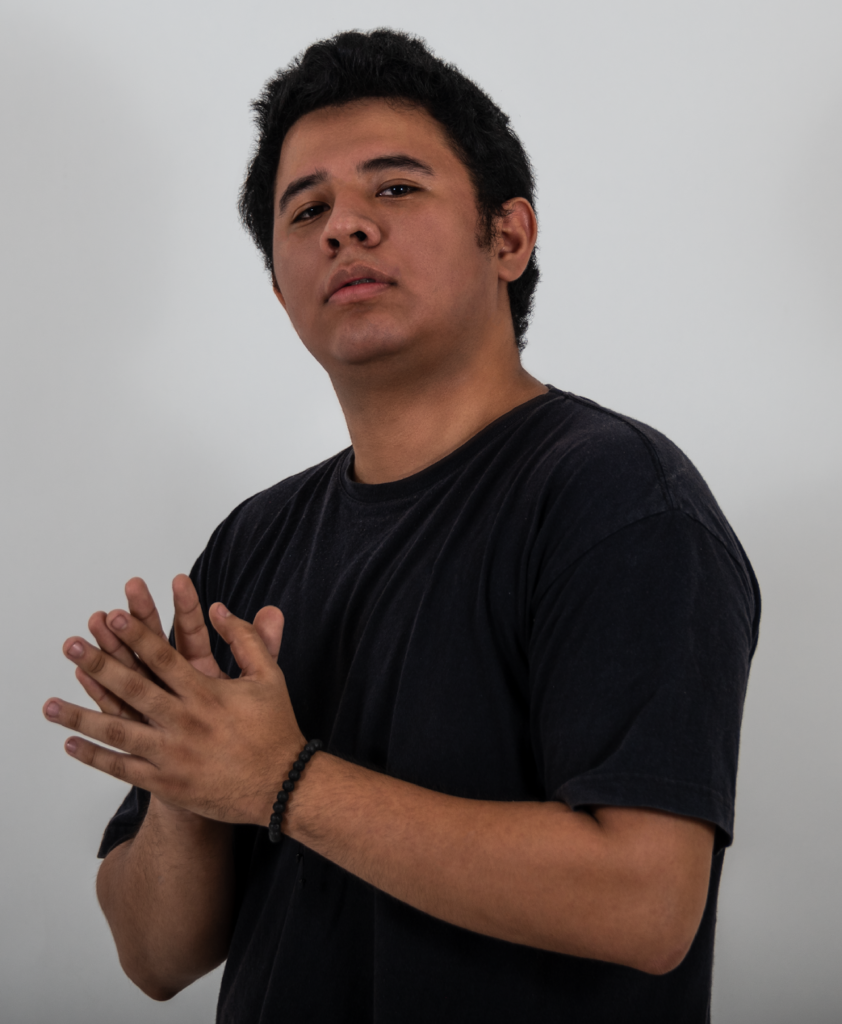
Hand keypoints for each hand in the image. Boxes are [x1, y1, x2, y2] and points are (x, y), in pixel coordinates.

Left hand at [44, 601, 304, 826]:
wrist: (283, 786)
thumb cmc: (275, 727)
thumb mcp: (269, 675)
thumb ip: (246, 638)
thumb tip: (219, 608)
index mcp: (207, 693)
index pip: (163, 657)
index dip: (135, 634)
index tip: (110, 615)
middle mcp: (185, 721)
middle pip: (133, 688)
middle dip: (98, 665)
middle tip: (71, 646)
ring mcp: (173, 754)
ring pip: (118, 731)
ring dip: (81, 715)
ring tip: (48, 705)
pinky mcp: (167, 782)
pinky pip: (122, 768)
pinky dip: (94, 756)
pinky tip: (71, 743)